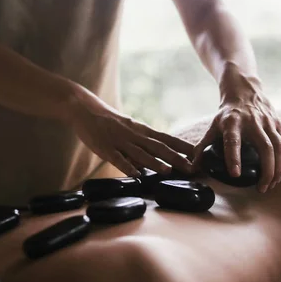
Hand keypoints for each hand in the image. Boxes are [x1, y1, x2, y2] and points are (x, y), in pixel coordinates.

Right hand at [70, 86, 193, 176]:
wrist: (83, 107)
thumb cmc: (106, 120)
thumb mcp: (128, 127)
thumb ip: (140, 141)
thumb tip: (154, 157)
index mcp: (140, 129)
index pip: (166, 138)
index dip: (181, 146)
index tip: (197, 153)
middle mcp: (134, 135)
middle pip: (158, 147)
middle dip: (176, 158)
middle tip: (191, 168)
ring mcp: (119, 141)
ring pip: (140, 153)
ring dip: (155, 162)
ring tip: (168, 171)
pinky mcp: (105, 148)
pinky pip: (117, 158)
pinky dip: (127, 166)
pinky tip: (136, 174)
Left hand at [193, 67, 280, 192]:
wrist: (244, 91)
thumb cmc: (227, 113)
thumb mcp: (213, 126)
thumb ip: (203, 146)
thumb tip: (192, 167)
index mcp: (232, 122)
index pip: (233, 141)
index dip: (233, 157)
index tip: (235, 175)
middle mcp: (252, 121)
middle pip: (264, 147)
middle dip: (266, 170)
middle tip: (260, 188)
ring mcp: (268, 122)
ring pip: (279, 147)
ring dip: (277, 169)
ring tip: (271, 184)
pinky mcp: (279, 123)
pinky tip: (280, 174)